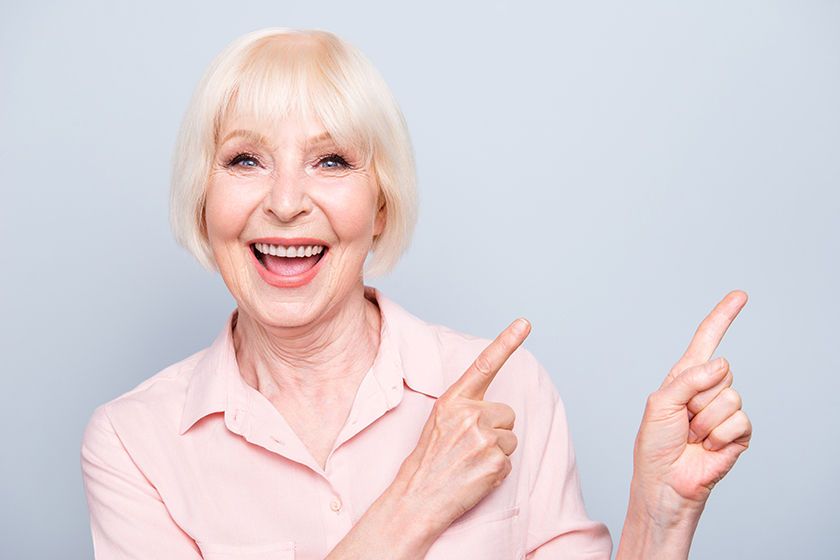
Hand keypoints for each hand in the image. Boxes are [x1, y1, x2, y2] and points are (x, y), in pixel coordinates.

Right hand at [394, 318, 530, 530]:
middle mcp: (470, 415)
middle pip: (507, 413)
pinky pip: (509, 461)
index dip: (506, 342)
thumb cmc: (428, 460)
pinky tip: (475, 476)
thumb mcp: (439, 421)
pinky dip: (496, 471)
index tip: (525, 323)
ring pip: (511, 438)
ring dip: (496, 451)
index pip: (484, 365)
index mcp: (453, 400)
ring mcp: (485, 439)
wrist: (418, 498)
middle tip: (469, 447)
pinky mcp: (496, 463)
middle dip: (495, 429)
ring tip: (470, 462)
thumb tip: (496, 411)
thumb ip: (465, 408)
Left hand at [633, 291, 751, 510]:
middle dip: (697, 396)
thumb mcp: (660, 404)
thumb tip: (721, 363)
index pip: (706, 341)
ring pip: (730, 396)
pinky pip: (739, 420)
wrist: (665, 483)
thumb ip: (688, 379)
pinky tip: (706, 446)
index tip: (739, 296)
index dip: (723, 317)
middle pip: (721, 370)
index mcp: (684, 378)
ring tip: (692, 435)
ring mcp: (724, 412)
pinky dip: (719, 435)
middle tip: (683, 419)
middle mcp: (707, 390)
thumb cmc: (655, 445)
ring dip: (705, 420)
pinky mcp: (738, 433)